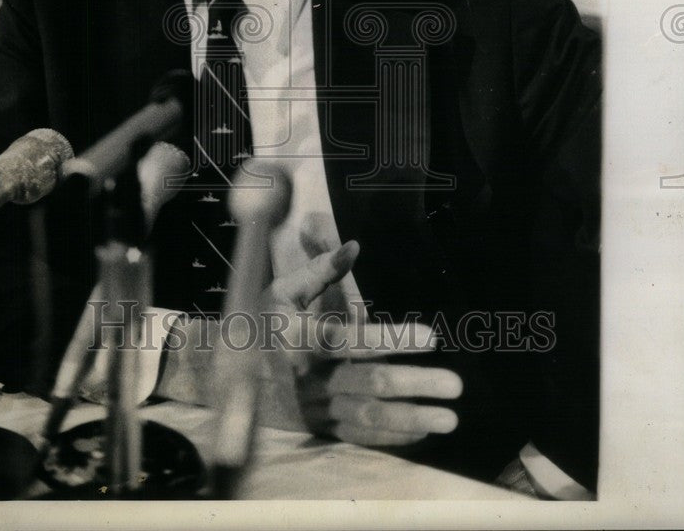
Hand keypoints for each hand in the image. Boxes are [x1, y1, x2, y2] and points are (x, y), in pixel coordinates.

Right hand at [260, 240, 462, 446]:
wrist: (228, 376)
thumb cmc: (261, 324)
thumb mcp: (282, 291)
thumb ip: (319, 270)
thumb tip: (354, 247)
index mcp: (300, 339)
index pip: (351, 340)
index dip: (393, 338)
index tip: (432, 337)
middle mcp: (309, 377)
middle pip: (369, 383)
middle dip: (415, 384)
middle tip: (455, 384)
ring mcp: (315, 408)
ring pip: (369, 417)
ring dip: (412, 418)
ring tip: (449, 418)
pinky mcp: (320, 428)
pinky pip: (360, 437)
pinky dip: (393, 437)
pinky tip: (423, 431)